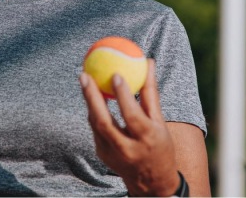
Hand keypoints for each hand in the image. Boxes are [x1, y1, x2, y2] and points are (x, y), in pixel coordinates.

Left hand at [80, 59, 180, 196]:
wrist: (152, 183)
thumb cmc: (159, 145)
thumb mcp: (160, 122)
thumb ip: (151, 94)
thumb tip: (148, 63)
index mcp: (147, 139)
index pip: (132, 115)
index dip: (123, 95)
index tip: (115, 74)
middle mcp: (128, 149)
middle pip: (104, 122)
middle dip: (91, 97)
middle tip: (85, 75)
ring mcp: (112, 154)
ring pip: (95, 125)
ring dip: (89, 102)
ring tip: (85, 79)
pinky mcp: (102, 155)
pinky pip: (95, 129)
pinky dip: (93, 111)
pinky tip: (90, 95)